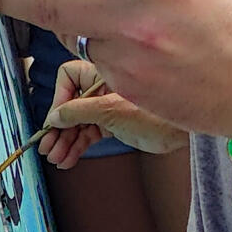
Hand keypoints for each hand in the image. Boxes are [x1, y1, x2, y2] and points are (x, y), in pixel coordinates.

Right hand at [37, 58, 187, 167]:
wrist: (183, 133)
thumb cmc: (156, 113)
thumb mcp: (112, 110)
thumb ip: (80, 111)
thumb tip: (55, 116)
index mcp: (103, 72)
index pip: (69, 77)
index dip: (60, 98)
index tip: (55, 120)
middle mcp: (102, 87)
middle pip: (70, 103)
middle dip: (59, 126)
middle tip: (48, 147)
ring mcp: (108, 106)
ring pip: (78, 121)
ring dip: (65, 140)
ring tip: (57, 158)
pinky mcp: (114, 123)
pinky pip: (89, 132)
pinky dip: (78, 145)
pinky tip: (69, 159)